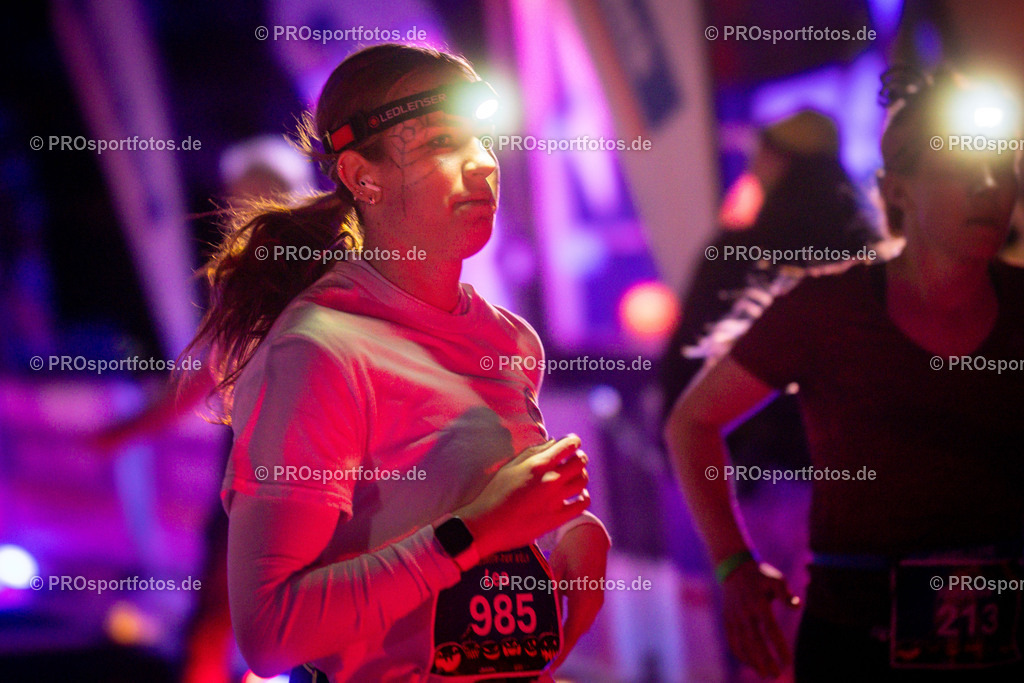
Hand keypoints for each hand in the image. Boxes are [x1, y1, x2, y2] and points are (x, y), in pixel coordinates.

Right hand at [456, 435, 589, 559]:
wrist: (488, 525)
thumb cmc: (496, 493)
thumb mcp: (511, 466)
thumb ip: (533, 452)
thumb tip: (553, 443)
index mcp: (538, 464)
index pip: (568, 446)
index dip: (574, 441)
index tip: (573, 442)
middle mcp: (551, 480)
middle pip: (580, 462)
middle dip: (579, 456)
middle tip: (575, 458)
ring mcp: (556, 500)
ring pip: (582, 481)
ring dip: (582, 474)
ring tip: (576, 475)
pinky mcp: (557, 518)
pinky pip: (582, 504)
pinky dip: (584, 496)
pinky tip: (579, 494)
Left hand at [548, 523, 608, 670]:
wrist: (589, 536)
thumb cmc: (570, 550)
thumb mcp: (555, 571)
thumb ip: (551, 595)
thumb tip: (543, 618)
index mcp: (584, 599)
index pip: (571, 633)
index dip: (560, 651)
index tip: (550, 664)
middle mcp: (593, 605)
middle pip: (575, 634)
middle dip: (561, 649)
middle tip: (543, 662)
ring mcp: (595, 602)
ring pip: (579, 628)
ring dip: (566, 639)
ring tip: (548, 651)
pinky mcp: (594, 599)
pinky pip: (581, 619)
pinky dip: (569, 628)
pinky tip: (557, 633)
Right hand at [722, 560, 799, 678]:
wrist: (733, 568)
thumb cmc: (760, 575)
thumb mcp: (776, 578)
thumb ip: (786, 593)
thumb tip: (796, 606)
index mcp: (758, 603)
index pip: (770, 629)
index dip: (778, 646)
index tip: (787, 661)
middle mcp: (745, 612)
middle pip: (754, 641)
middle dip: (764, 660)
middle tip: (775, 675)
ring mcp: (734, 617)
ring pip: (741, 643)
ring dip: (752, 661)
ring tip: (764, 674)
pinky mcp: (727, 620)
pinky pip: (732, 640)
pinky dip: (740, 654)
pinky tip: (750, 664)